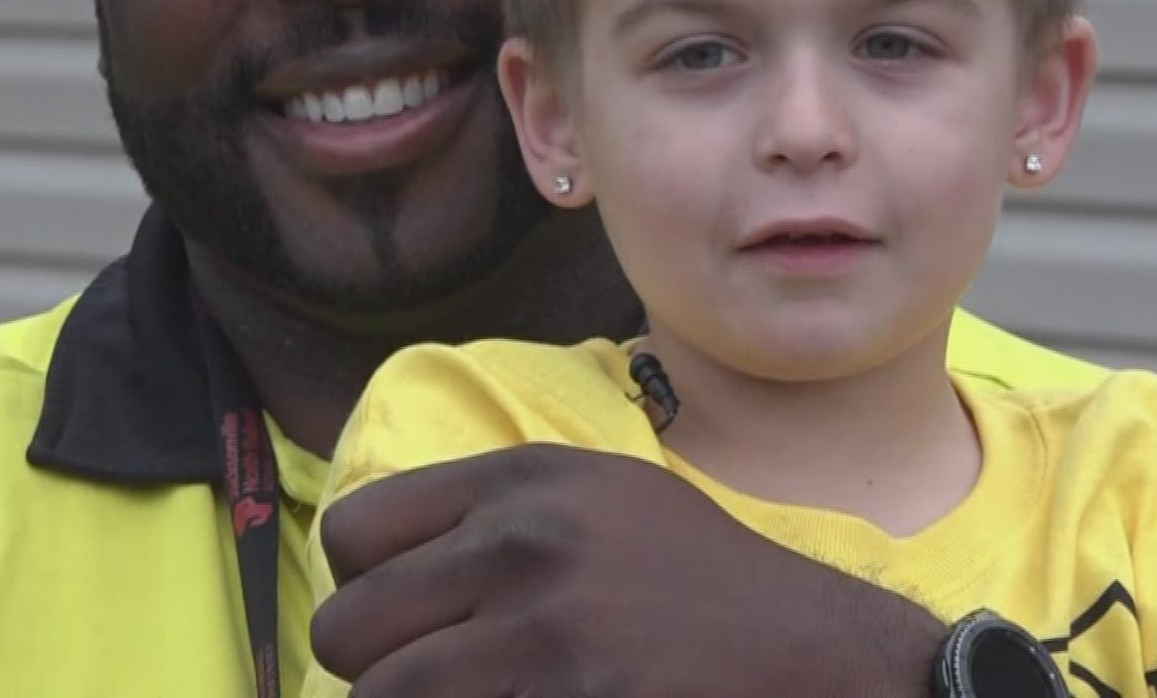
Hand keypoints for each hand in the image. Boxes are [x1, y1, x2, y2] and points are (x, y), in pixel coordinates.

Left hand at [311, 443, 945, 697]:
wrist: (808, 651)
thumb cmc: (695, 581)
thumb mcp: (595, 499)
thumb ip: (487, 514)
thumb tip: (370, 568)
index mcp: (520, 480)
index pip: (352, 533)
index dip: (368, 591)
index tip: (407, 623)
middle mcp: (521, 542)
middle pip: (347, 629)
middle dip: (378, 669)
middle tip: (436, 682)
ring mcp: (545, 630)